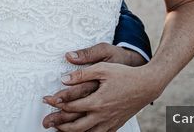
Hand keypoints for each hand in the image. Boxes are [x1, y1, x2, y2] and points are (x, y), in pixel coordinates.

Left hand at [42, 61, 163, 130]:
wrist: (147, 85)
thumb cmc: (125, 74)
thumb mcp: (102, 68)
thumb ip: (81, 74)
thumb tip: (64, 79)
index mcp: (97, 101)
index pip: (71, 105)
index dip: (56, 103)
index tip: (46, 100)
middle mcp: (102, 115)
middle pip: (76, 126)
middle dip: (58, 124)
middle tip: (46, 122)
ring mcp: (110, 122)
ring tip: (59, 130)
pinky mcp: (116, 124)